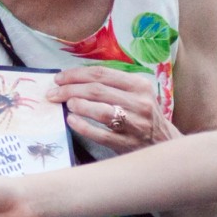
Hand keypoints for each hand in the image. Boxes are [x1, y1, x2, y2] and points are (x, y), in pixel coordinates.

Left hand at [49, 67, 173, 154]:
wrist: (163, 143)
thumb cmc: (143, 115)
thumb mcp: (136, 93)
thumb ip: (113, 84)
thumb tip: (75, 78)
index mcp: (139, 85)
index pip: (102, 73)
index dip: (76, 74)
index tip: (59, 78)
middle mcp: (138, 102)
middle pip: (97, 90)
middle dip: (70, 90)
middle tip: (53, 93)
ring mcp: (134, 124)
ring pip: (101, 111)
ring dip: (79, 105)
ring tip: (66, 104)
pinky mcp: (127, 144)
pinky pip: (101, 135)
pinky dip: (83, 127)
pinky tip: (71, 121)